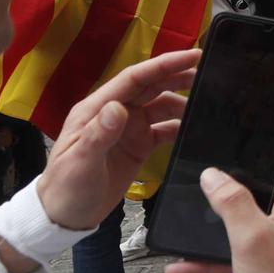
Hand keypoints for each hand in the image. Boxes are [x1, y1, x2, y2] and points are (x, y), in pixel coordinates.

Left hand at [34, 49, 197, 230]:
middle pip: (151, 87)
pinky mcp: (139, 146)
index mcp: (97, 109)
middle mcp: (115, 113)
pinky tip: (195, 129)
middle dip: (178, 77)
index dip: (163, 65)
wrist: (64, 216)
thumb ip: (99, 134)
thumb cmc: (67, 187)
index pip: (134, 79)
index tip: (192, 56)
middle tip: (208, 73)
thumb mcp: (80, 162)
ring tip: (208, 103)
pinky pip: (164, 130)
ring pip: (160, 106)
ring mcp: (128, 129)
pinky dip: (180, 126)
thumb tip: (119, 107)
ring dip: (182, 102)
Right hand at [165, 150, 273, 272]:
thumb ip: (231, 201)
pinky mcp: (264, 263)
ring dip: (215, 226)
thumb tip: (213, 174)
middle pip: (262, 188)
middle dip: (233, 184)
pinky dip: (210, 259)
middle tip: (207, 174)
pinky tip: (181, 266)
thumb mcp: (251, 235)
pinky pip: (233, 253)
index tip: (251, 136)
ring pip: (242, 223)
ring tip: (187, 222)